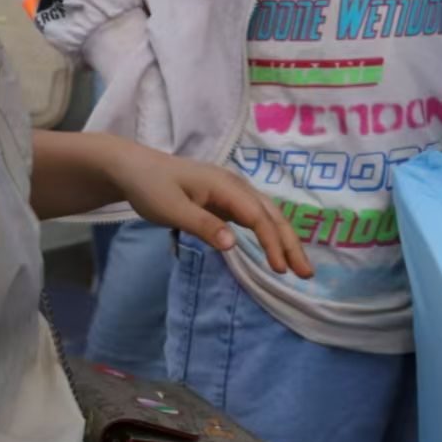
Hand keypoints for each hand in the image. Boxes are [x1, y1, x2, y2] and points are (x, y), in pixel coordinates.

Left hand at [104, 140, 314, 279]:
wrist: (134, 168)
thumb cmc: (151, 187)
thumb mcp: (172, 209)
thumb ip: (203, 225)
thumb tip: (233, 244)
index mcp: (226, 185)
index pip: (258, 217)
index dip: (272, 243)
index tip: (279, 270)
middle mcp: (236, 186)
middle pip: (271, 214)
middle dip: (290, 243)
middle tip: (307, 273)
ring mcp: (232, 192)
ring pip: (267, 215)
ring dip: (284, 239)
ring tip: (298, 265)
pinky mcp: (226, 199)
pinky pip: (255, 216)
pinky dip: (270, 233)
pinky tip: (275, 248)